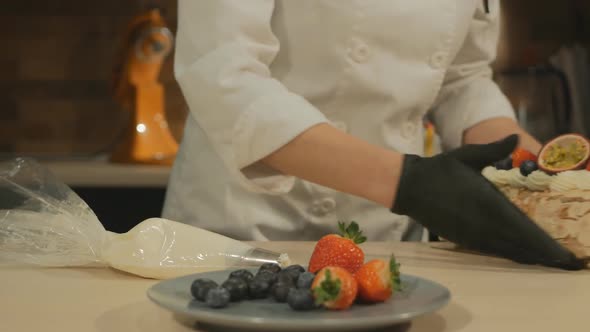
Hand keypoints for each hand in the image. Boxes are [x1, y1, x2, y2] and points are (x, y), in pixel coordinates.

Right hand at [392, 135, 584, 269]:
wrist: (409, 186)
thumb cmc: (439, 168)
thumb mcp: (467, 155)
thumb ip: (493, 149)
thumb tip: (515, 138)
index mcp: (484, 199)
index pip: (518, 223)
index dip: (537, 238)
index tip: (554, 246)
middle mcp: (478, 219)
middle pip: (514, 240)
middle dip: (535, 250)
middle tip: (556, 258)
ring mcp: (467, 230)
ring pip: (501, 247)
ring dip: (522, 254)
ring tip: (541, 260)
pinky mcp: (458, 236)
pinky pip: (485, 249)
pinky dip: (503, 253)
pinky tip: (514, 255)